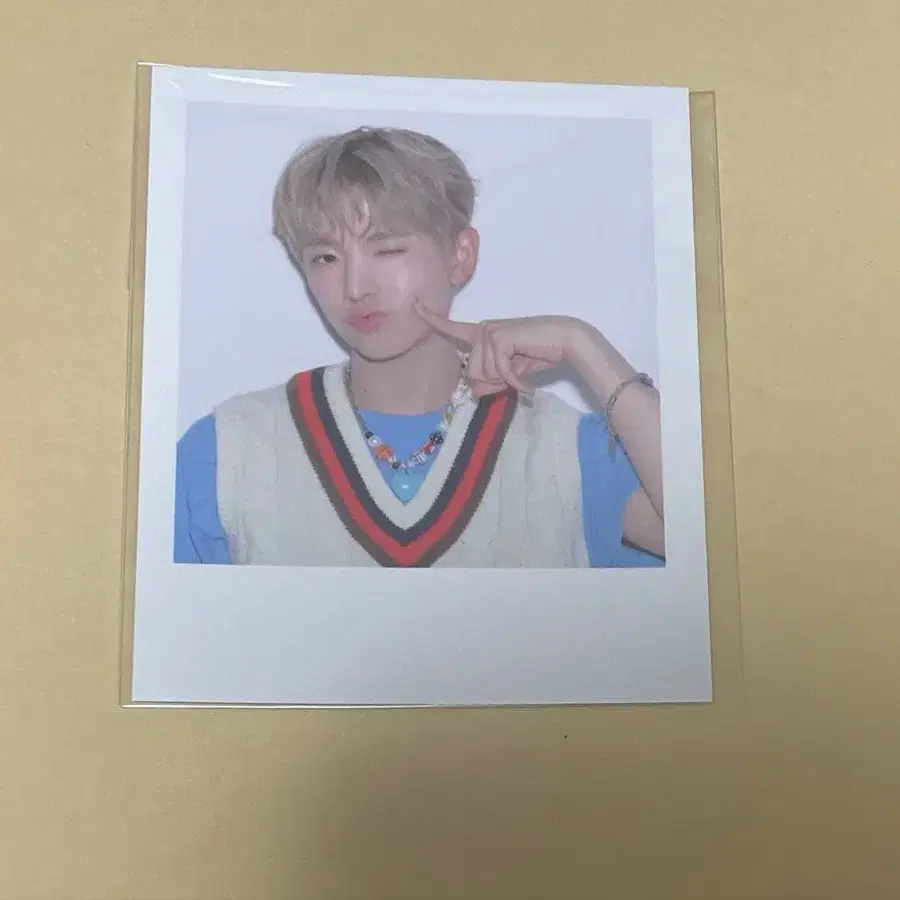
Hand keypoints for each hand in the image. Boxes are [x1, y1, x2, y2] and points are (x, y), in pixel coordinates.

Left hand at [414, 303, 590, 397]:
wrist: (565, 341)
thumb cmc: (539, 353)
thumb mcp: (509, 373)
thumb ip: (490, 381)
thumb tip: (474, 391)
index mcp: (481, 333)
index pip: (452, 327)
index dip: (432, 319)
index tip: (414, 305)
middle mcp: (483, 329)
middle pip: (471, 372)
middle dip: (493, 382)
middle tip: (515, 377)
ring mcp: (490, 331)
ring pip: (484, 374)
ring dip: (506, 380)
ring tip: (524, 371)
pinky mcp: (500, 338)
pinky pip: (500, 372)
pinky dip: (516, 383)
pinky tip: (527, 387)